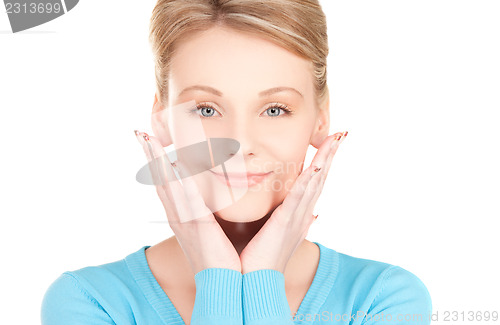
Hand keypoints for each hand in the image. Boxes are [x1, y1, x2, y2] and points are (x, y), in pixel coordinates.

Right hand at [135, 130, 240, 273]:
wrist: (224, 284)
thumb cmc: (223, 257)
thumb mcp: (214, 230)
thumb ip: (211, 212)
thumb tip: (217, 197)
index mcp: (183, 217)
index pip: (166, 184)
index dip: (157, 164)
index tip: (151, 142)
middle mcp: (178, 217)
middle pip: (160, 181)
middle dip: (150, 157)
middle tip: (141, 134)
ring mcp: (184, 221)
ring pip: (166, 185)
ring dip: (156, 162)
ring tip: (147, 140)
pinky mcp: (196, 226)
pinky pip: (185, 197)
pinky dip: (177, 180)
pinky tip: (172, 162)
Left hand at [239, 131, 347, 273]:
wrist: (255, 281)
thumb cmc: (260, 257)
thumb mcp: (276, 232)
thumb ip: (288, 218)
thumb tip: (311, 214)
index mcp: (298, 214)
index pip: (314, 183)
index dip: (324, 163)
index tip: (330, 142)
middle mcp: (303, 214)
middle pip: (320, 178)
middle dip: (330, 155)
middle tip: (341, 134)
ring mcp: (297, 217)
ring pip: (315, 182)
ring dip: (326, 160)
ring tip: (336, 139)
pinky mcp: (287, 222)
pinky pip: (301, 197)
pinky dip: (311, 180)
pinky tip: (317, 165)